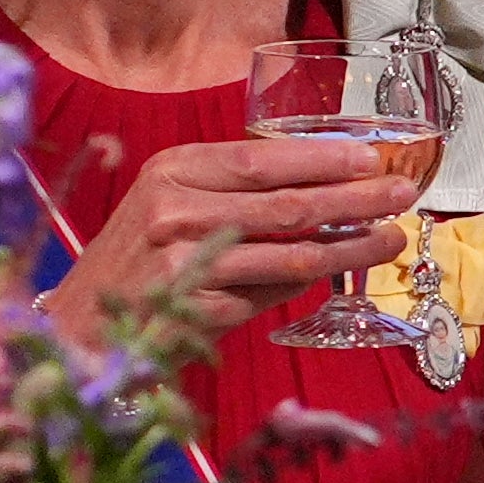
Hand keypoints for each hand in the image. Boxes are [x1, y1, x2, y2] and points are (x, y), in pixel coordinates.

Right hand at [44, 134, 419, 343]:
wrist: (80, 324)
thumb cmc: (136, 259)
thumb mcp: (169, 204)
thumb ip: (233, 193)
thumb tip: (323, 187)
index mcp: (172, 170)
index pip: (263, 160)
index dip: (323, 159)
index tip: (372, 158)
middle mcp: (176, 209)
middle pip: (288, 203)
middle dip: (355, 199)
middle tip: (402, 194)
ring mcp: (188, 261)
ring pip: (292, 251)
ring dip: (352, 245)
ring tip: (392, 237)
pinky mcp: (200, 308)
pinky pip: (274, 291)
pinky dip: (311, 280)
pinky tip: (342, 271)